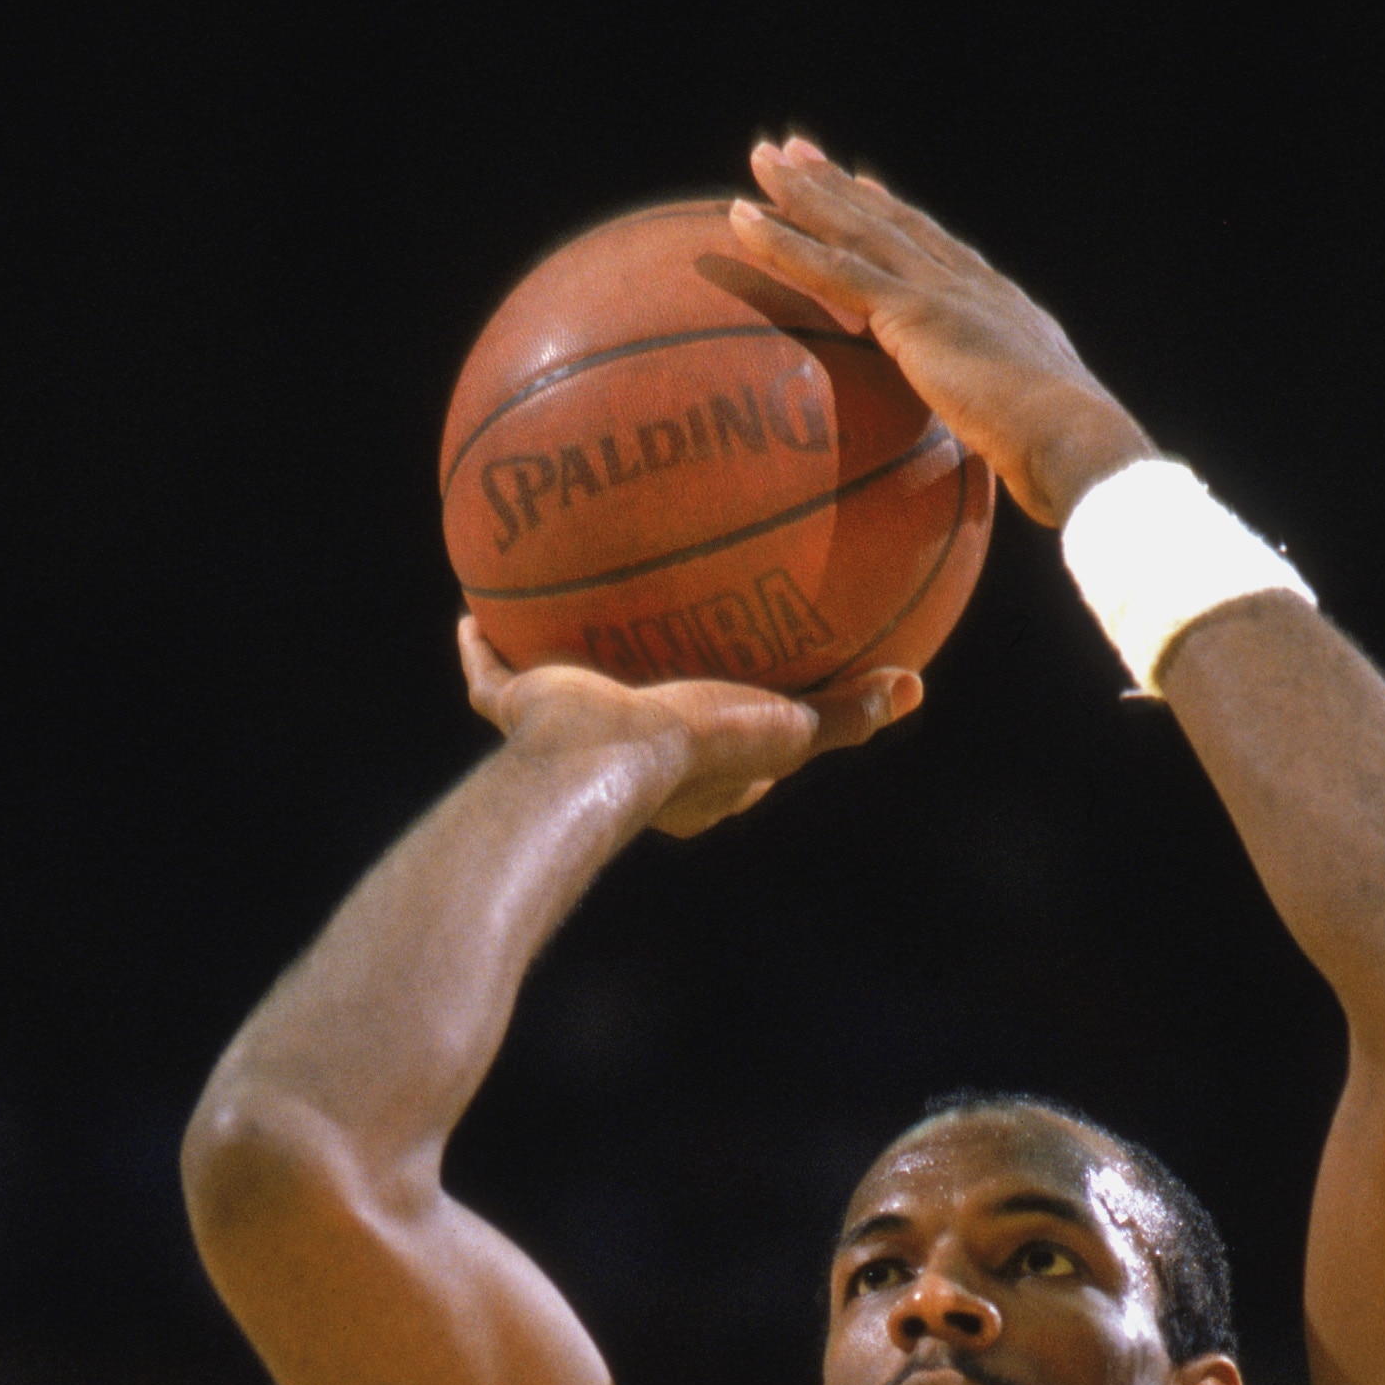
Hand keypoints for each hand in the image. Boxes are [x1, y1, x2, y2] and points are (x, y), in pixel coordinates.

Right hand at [458, 619, 919, 839]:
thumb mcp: (788, 729)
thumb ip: (846, 714)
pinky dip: (480, 647)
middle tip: (660, 641)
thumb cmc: (698, 752)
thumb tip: (912, 686)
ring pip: (557, 694)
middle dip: (645, 684)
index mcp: (688, 777)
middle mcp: (623, 761)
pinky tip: (472, 607)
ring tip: (561, 612)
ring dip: (556, 664)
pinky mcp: (519, 711)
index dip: (740, 717)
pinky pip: (491, 675)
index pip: (721, 749)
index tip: (756, 681)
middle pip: (635, 715)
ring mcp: (563, 736)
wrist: (601, 759)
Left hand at [729, 140, 1152, 528]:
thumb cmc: (1061, 458)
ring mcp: (939, 291)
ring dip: (805, 193)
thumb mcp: (1027, 436)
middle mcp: (967, 283)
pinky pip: (831, 271)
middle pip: (891, 223)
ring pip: (857, 230)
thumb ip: (997, 431)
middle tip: (797, 152)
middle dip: (841, 186)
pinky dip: (783, 243)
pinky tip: (742, 219)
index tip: (862, 188)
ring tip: (764, 159)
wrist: (1074, 439)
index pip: (935, 251)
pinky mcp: (911, 312)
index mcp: (997, 306)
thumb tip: (992, 463)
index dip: (894, 218)